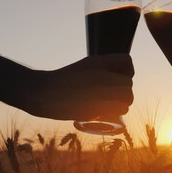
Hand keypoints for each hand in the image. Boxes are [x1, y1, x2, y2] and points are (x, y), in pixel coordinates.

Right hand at [15, 54, 133, 120]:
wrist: (43, 93)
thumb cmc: (64, 79)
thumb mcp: (85, 65)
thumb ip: (104, 67)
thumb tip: (122, 75)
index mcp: (97, 62)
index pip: (127, 61)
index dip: (127, 70)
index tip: (119, 78)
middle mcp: (100, 76)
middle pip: (128, 82)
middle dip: (125, 89)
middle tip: (115, 95)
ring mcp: (98, 92)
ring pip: (128, 97)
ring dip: (124, 102)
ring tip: (114, 104)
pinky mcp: (96, 108)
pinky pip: (120, 109)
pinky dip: (118, 111)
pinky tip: (110, 111)